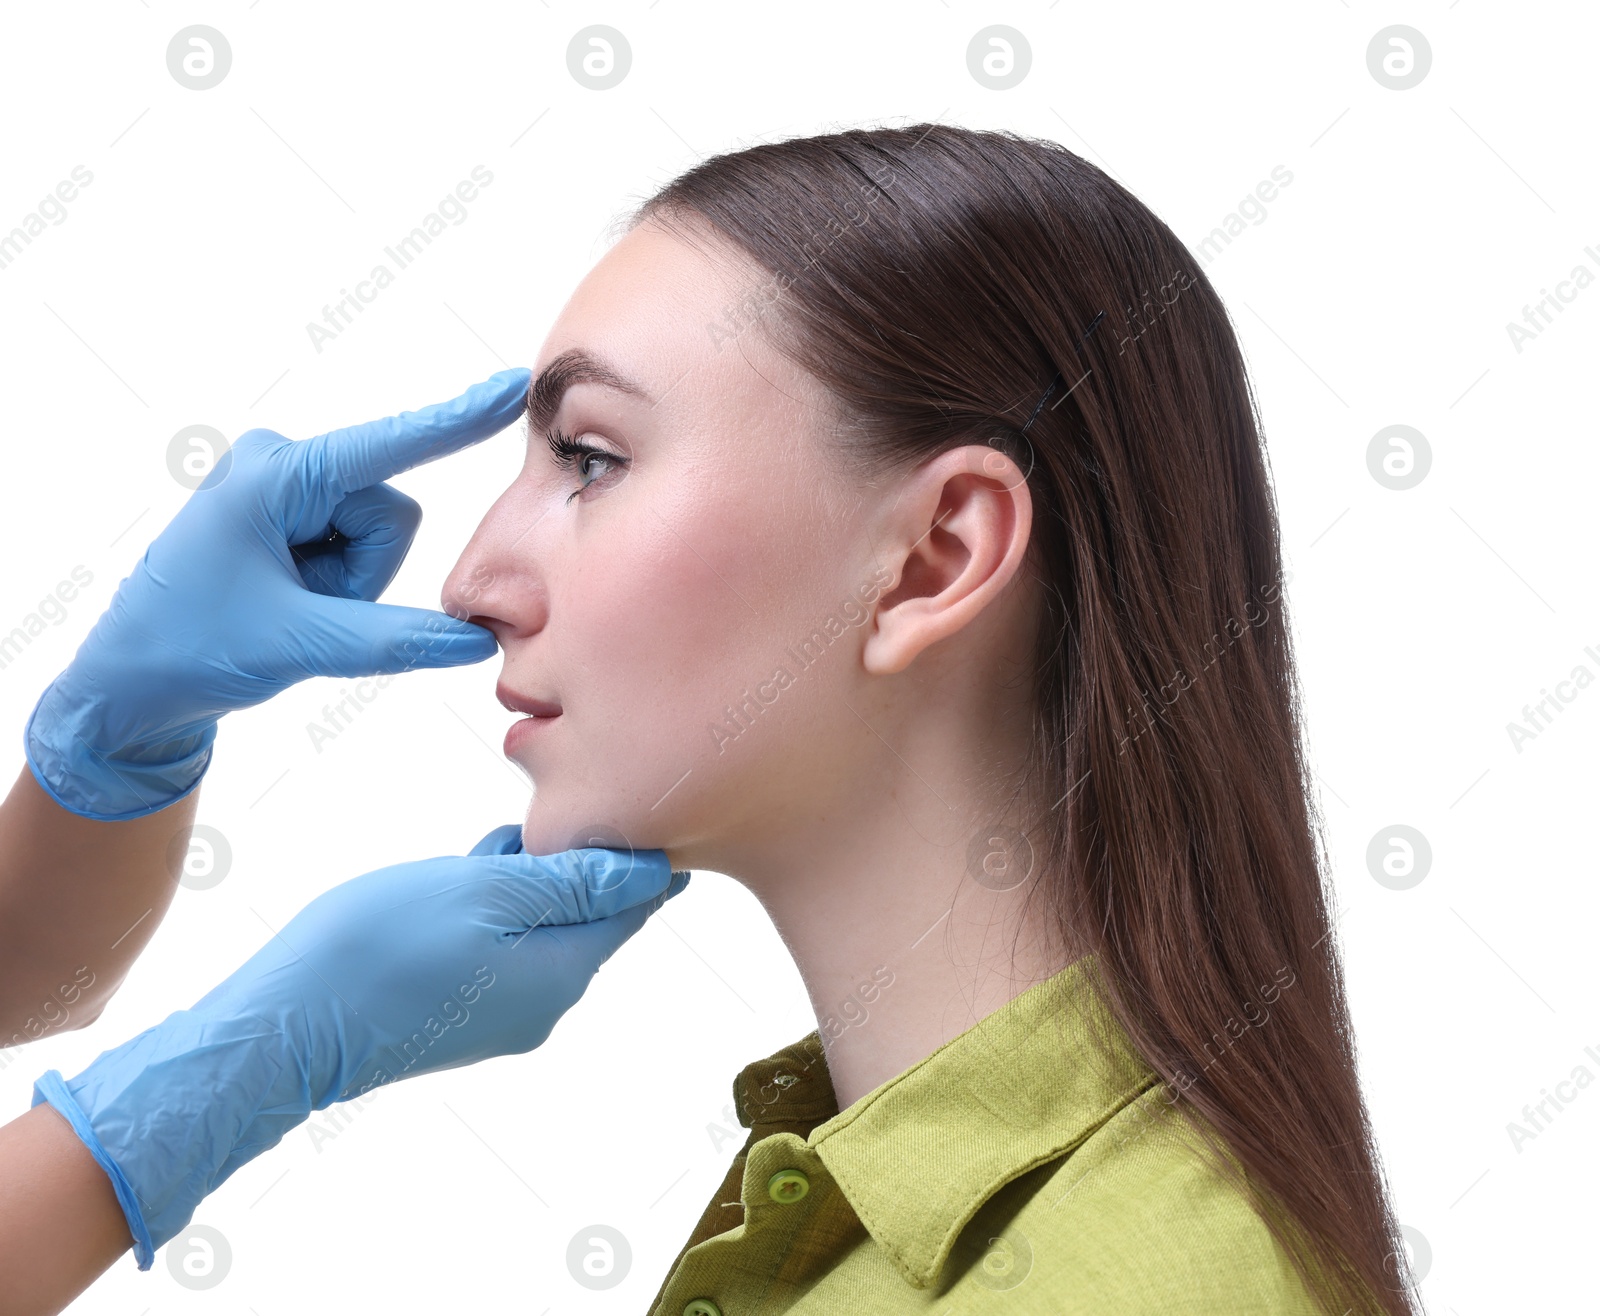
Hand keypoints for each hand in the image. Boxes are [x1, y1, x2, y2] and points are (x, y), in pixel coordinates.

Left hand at [24, 367, 529, 819]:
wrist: (128, 684)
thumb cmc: (190, 649)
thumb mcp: (299, 645)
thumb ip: (394, 640)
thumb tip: (476, 642)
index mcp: (274, 475)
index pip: (387, 446)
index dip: (456, 419)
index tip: (512, 386)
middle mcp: (281, 465)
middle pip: (389, 513)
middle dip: (364, 573)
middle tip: (301, 607)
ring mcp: (285, 489)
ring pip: (379, 533)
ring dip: (351, 583)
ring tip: (288, 605)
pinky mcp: (289, 514)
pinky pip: (356, 544)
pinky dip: (339, 584)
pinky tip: (288, 600)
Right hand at [32, 825, 689, 1268]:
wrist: (283, 1027)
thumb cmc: (380, 946)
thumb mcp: (485, 892)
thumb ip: (572, 882)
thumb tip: (650, 870)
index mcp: (563, 974)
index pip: (634, 905)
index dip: (631, 849)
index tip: (615, 797)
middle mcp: (546, 1003)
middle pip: (590, 915)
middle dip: (574, 859)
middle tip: (541, 811)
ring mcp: (502, 1013)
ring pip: (543, 925)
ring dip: (528, 878)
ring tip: (496, 842)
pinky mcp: (461, 1012)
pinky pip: (503, 945)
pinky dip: (494, 904)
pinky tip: (465, 874)